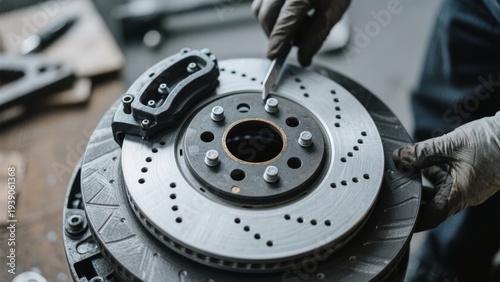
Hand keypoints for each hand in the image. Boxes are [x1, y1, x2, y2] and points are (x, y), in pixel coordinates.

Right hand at [252, 0, 349, 65]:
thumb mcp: (335, 10)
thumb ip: (318, 35)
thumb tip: (304, 57)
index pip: (285, 19)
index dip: (278, 40)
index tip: (274, 55)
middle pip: (267, 16)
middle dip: (277, 35)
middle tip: (296, 41)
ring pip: (260, 10)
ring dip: (274, 25)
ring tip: (299, 22)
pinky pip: (261, 3)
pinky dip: (274, 14)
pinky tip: (293, 13)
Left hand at [393, 113, 499, 230]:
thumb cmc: (492, 141)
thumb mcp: (451, 144)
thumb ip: (422, 152)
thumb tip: (398, 158)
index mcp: (460, 195)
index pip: (431, 217)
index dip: (412, 219)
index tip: (395, 215)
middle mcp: (464, 195)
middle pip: (432, 205)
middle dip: (412, 197)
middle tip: (392, 187)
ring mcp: (468, 187)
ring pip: (439, 191)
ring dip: (421, 183)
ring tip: (403, 171)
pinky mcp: (471, 177)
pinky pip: (447, 180)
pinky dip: (433, 172)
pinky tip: (422, 160)